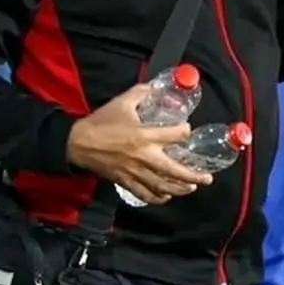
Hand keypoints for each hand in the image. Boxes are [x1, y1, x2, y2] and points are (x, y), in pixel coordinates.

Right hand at [67, 84, 212, 204]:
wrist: (77, 143)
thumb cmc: (101, 122)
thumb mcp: (122, 102)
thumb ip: (141, 92)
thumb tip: (155, 86)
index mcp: (145, 135)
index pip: (177, 136)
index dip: (185, 132)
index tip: (187, 130)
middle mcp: (144, 157)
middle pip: (175, 170)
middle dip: (193, 176)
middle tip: (207, 178)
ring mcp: (135, 172)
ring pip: (162, 186)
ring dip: (180, 188)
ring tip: (192, 188)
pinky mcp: (125, 182)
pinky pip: (144, 194)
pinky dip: (157, 198)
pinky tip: (166, 196)